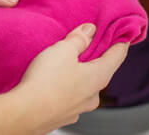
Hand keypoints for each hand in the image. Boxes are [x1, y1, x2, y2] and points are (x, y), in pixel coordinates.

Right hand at [11, 24, 128, 133]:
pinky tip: (53, 83)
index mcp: (99, 76)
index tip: (123, 34)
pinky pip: (69, 98)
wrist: (25, 113)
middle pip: (101, 72)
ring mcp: (78, 109)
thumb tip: (90, 31)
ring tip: (65, 65)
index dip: (121, 43)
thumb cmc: (46, 82)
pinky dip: (65, 89)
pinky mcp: (62, 116)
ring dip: (79, 75)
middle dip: (95, 59)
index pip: (117, 56)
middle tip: (88, 45)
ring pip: (84, 87)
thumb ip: (78, 39)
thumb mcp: (63, 50)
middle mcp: (93, 95)